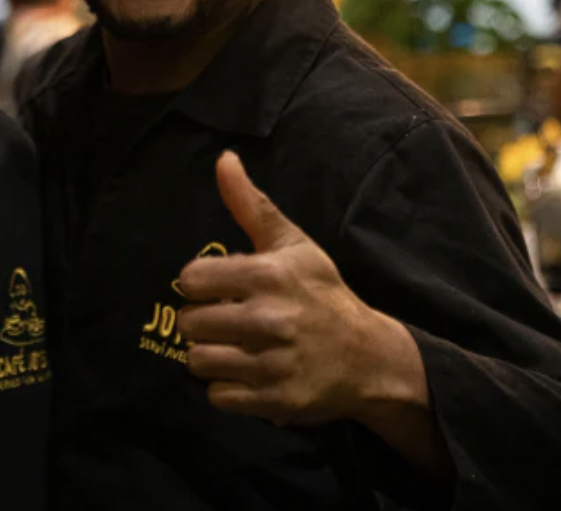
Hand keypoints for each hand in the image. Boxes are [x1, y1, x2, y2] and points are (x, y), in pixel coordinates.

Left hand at [176, 152, 412, 426]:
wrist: (370, 357)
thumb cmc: (322, 293)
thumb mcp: (292, 244)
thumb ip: (250, 204)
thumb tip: (223, 159)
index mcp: (268, 276)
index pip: (192, 279)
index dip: (197, 283)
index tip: (214, 287)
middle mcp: (269, 320)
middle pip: (190, 322)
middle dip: (201, 321)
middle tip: (223, 320)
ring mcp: (272, 364)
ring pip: (198, 361)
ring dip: (208, 356)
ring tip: (230, 347)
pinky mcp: (275, 401)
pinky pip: (217, 397)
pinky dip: (224, 388)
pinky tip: (243, 373)